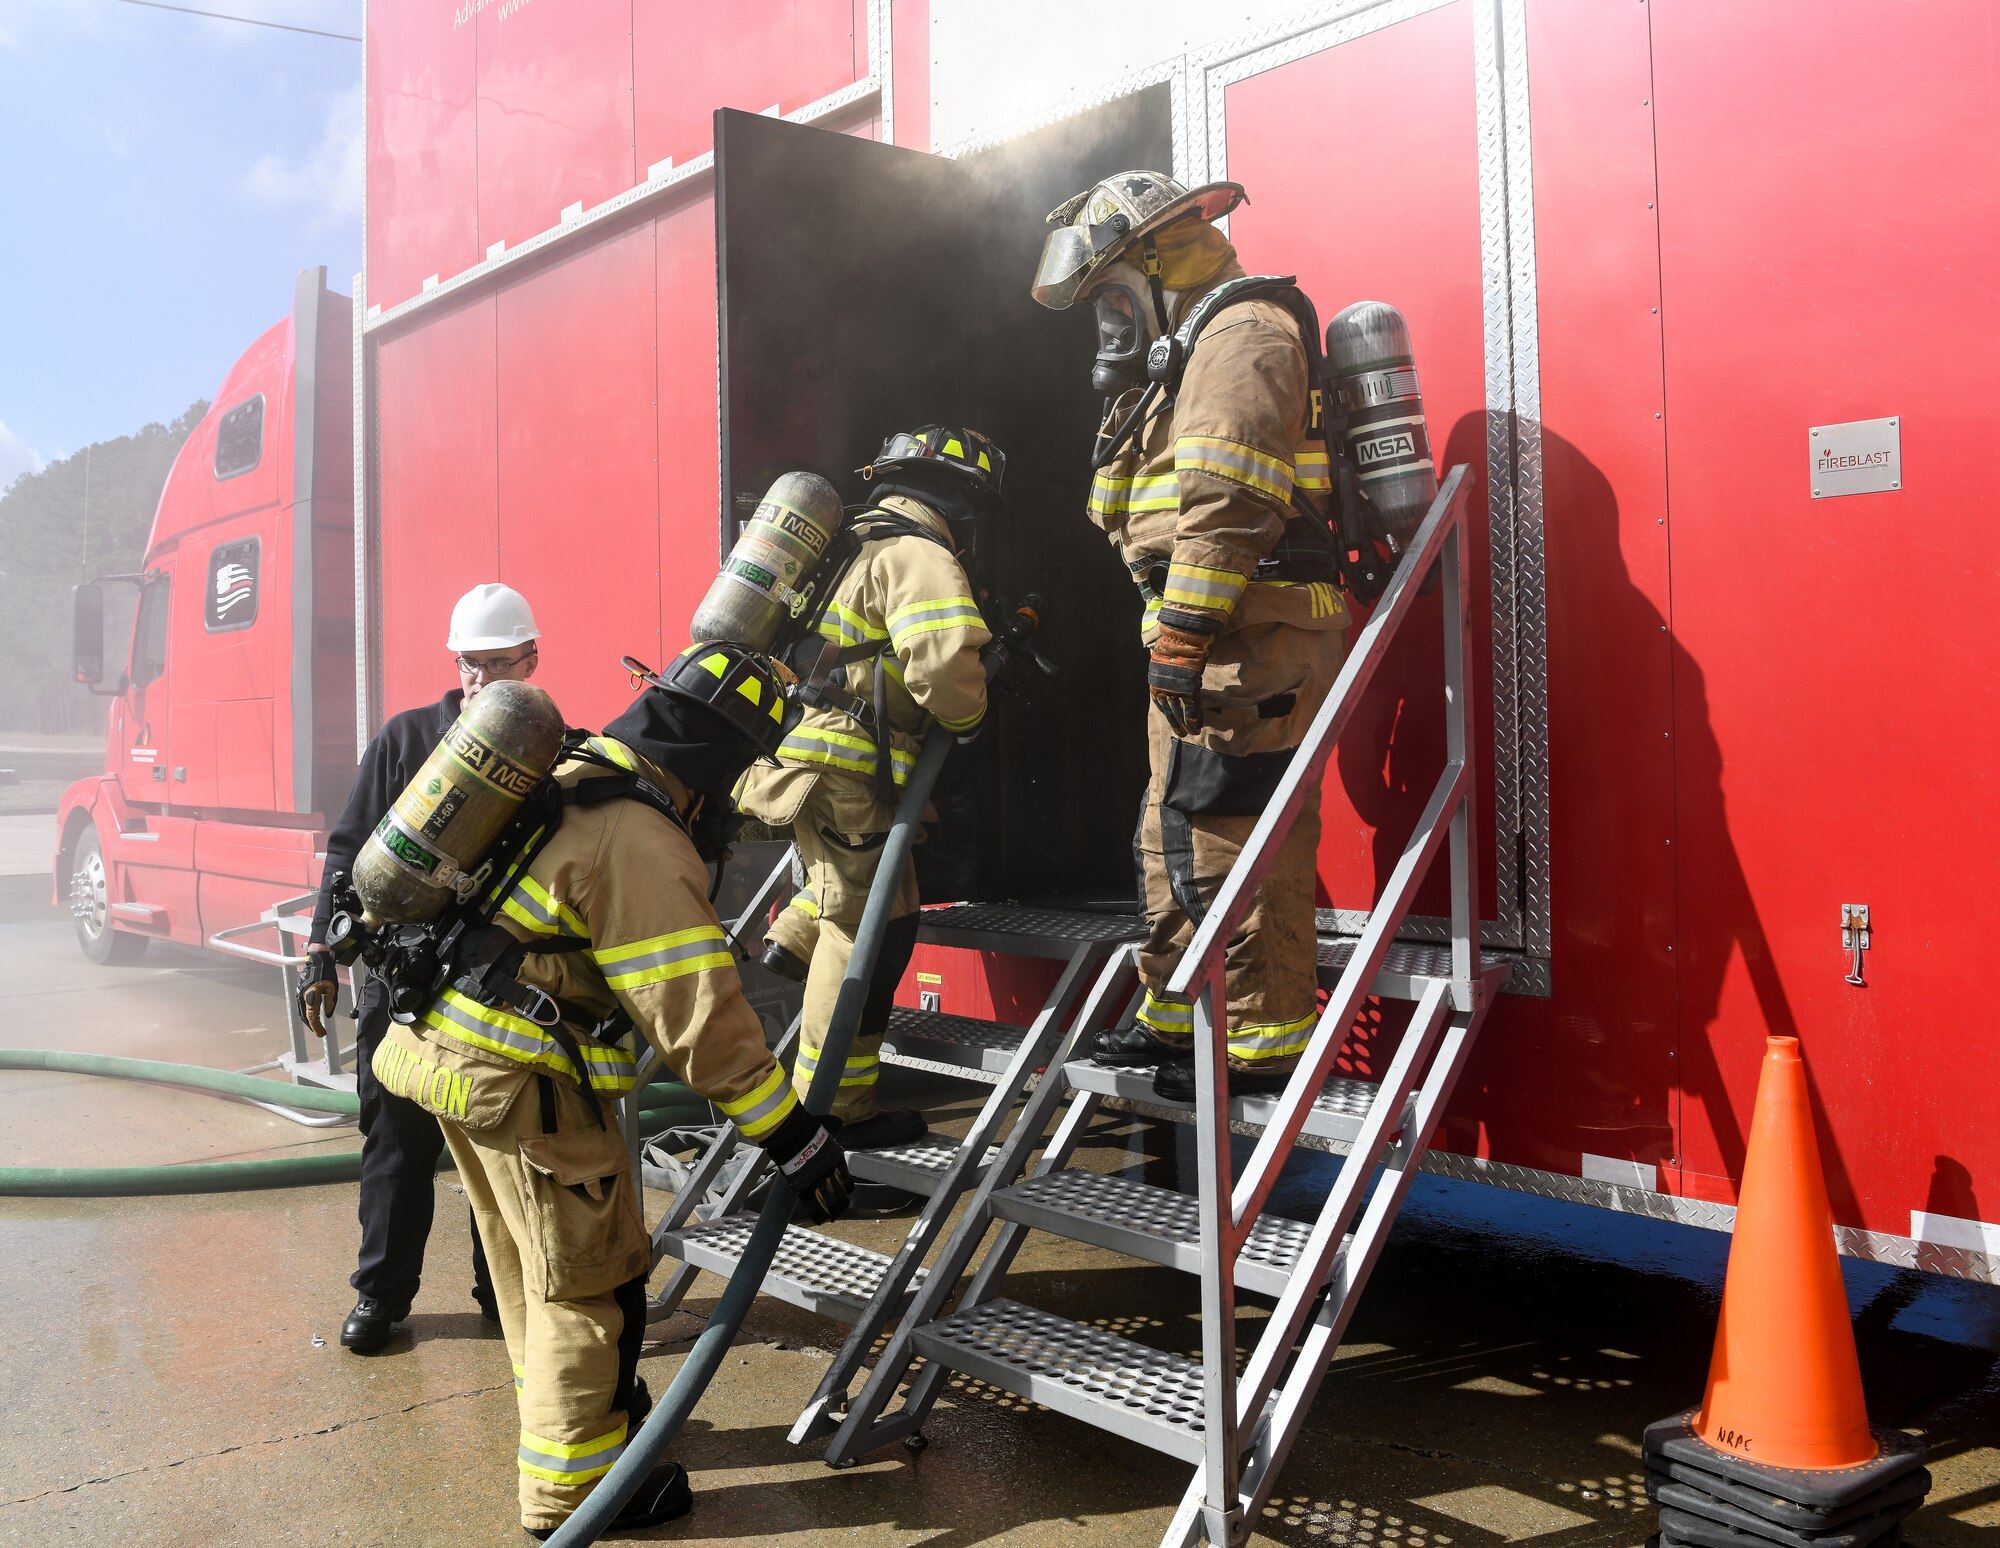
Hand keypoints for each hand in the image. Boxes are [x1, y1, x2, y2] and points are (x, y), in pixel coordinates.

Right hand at [298, 948, 337, 1038]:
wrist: (317, 960)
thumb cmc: (326, 973)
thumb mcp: (333, 988)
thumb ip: (330, 1002)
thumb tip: (327, 1015)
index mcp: (311, 996)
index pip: (312, 1016)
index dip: (316, 1027)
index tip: (322, 1033)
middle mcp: (302, 996)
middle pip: (305, 1016)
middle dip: (312, 1026)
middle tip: (319, 1032)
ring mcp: (299, 994)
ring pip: (301, 1012)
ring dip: (308, 1020)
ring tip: (315, 1026)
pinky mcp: (299, 991)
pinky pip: (301, 1006)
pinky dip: (305, 1013)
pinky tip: (311, 1015)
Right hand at [764, 1107, 853, 1224]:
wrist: (794, 1135)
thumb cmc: (807, 1128)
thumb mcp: (825, 1126)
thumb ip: (832, 1126)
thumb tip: (838, 1121)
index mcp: (837, 1160)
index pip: (846, 1179)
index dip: (847, 1187)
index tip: (847, 1192)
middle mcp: (831, 1173)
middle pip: (841, 1193)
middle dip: (841, 1202)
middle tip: (841, 1208)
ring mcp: (819, 1182)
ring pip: (830, 1202)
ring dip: (832, 1211)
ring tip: (833, 1217)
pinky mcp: (806, 1188)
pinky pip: (814, 1205)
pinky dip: (818, 1214)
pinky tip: (821, 1220)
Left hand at [1148, 611, 1218, 735]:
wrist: (1182, 637)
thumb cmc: (1174, 643)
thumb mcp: (1163, 658)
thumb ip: (1167, 669)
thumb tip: (1172, 671)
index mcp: (1155, 682)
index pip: (1160, 702)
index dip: (1167, 713)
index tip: (1172, 720)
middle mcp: (1163, 688)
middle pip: (1168, 710)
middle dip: (1175, 723)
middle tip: (1180, 733)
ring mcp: (1175, 690)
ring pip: (1180, 712)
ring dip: (1185, 724)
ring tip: (1190, 733)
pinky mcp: (1189, 689)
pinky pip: (1192, 708)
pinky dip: (1195, 718)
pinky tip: (1197, 726)